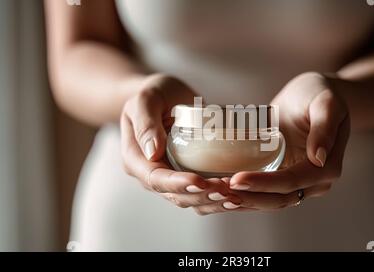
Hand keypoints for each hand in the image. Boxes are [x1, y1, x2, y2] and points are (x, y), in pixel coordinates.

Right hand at [120, 74, 239, 211]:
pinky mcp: (186, 176)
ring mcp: (170, 177)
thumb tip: (153, 152)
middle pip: (175, 195)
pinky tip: (235, 196)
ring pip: (190, 199)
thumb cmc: (155, 93)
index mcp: (135, 159)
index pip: (156, 179)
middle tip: (226, 190)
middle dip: (201, 196)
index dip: (178, 184)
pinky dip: (217, 198)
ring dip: (212, 202)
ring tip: (234, 197)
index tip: (201, 182)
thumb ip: (146, 122)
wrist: (165, 95)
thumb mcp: (145, 99)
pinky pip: (200, 194)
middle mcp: (151, 174)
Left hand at [226, 72, 349, 209]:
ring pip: (268, 201)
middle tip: (217, 190)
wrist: (314, 95)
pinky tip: (222, 191)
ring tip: (215, 193)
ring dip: (242, 201)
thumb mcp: (326, 103)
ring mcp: (298, 182)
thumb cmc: (321, 94)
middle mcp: (314, 182)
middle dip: (247, 197)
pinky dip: (244, 195)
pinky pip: (263, 193)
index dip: (263, 184)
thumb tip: (318, 158)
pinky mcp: (282, 176)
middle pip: (277, 199)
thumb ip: (324, 127)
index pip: (291, 182)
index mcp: (327, 167)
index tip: (236, 180)